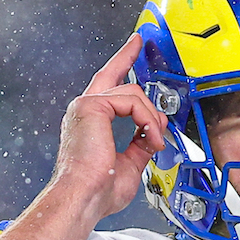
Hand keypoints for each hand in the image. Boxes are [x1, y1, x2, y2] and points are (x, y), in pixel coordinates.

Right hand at [50, 33, 167, 220]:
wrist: (83, 197)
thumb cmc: (97, 190)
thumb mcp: (130, 164)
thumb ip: (141, 143)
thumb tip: (156, 130)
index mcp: (90, 122)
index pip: (107, 89)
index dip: (120, 66)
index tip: (131, 51)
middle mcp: (85, 110)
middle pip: (111, 73)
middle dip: (127, 55)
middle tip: (139, 42)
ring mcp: (86, 105)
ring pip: (134, 94)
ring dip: (152, 119)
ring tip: (156, 141)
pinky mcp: (92, 106)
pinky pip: (133, 102)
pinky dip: (148, 121)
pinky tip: (151, 137)